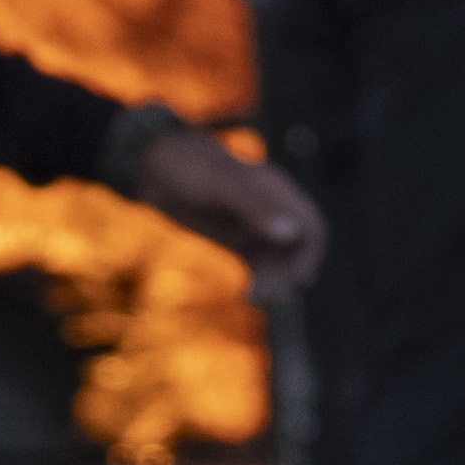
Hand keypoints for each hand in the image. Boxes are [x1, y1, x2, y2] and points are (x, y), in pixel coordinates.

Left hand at [125, 113, 326, 288]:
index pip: (310, 227)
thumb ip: (255, 206)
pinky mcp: (236, 237)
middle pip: (295, 250)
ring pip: (278, 262)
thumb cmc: (188, 167)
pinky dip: (258, 282)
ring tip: (256, 300)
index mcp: (276, 191)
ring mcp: (254, 225)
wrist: (154, 164)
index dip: (309, 255)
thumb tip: (292, 235)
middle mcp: (271, 209)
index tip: (296, 281)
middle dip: (287, 275)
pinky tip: (247, 297)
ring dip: (274, 283)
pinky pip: (258, 265)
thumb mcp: (220, 185)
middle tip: (267, 297)